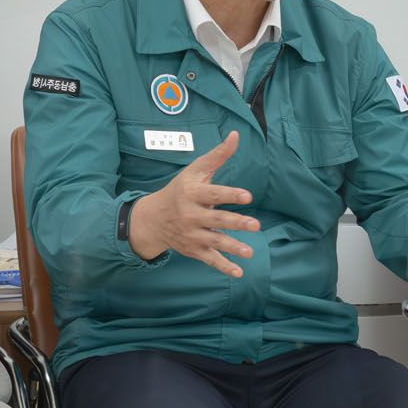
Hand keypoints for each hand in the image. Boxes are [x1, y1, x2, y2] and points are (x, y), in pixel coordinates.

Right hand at [128, 130, 261, 276]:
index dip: (230, 195)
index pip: (214, 194)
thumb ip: (218, 155)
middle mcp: (191, 215)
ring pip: (214, 241)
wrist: (152, 219)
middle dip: (236, 223)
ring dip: (232, 247)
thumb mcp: (195, 170)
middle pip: (216, 220)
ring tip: (249, 252)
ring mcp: (192, 234)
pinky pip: (210, 259)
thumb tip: (235, 135)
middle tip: (255, 225)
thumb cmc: (180, 189)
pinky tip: (239, 272)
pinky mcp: (193, 249)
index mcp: (192, 193)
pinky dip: (223, 266)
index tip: (248, 196)